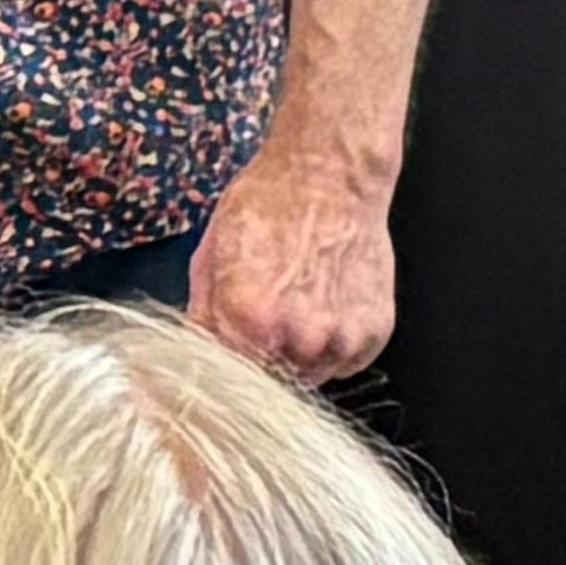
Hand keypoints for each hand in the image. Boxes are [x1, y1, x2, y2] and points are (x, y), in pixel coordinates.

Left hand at [188, 136, 396, 381]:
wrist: (330, 180)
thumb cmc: (267, 209)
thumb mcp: (210, 259)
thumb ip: (202, 319)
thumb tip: (191, 359)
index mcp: (250, 321)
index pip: (225, 383)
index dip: (218, 377)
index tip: (217, 370)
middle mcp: (301, 339)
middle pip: (269, 385)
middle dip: (258, 365)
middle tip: (258, 329)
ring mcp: (343, 340)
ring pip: (308, 378)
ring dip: (295, 359)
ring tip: (294, 309)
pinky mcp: (374, 336)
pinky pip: (342, 363)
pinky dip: (330, 347)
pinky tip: (323, 306)